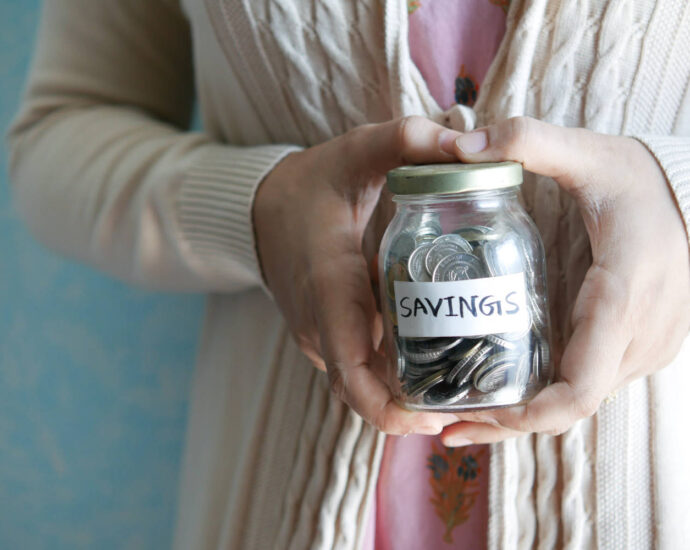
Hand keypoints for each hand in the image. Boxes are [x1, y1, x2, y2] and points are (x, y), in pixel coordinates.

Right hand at [253, 117, 462, 434]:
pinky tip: (432, 359)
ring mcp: (317, 334)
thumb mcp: (355, 152)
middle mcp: (318, 323)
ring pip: (361, 383)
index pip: (351, 370)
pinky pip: (357, 366)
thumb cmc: (310, 183)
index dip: (389, 408)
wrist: (259, 208)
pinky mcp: (322, 334)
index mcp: (328, 286)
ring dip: (404, 394)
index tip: (436, 418)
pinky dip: (390, 374)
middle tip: (468, 403)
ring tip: (461, 385)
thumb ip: (406, 140)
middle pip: (363, 391)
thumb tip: (469, 144)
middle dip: (411, 409)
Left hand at [441, 116, 689, 445]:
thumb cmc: (641, 179)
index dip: (527, 415)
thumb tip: (460, 145)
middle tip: (442, 423)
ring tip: (459, 413)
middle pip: (569, 407)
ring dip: (522, 414)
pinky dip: (545, 397)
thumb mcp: (588, 154)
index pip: (579, 388)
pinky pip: (587, 384)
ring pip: (578, 402)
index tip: (473, 415)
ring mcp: (644, 348)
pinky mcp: (638, 346)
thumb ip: (528, 141)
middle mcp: (639, 337)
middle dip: (507, 421)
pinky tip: (502, 393)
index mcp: (622, 298)